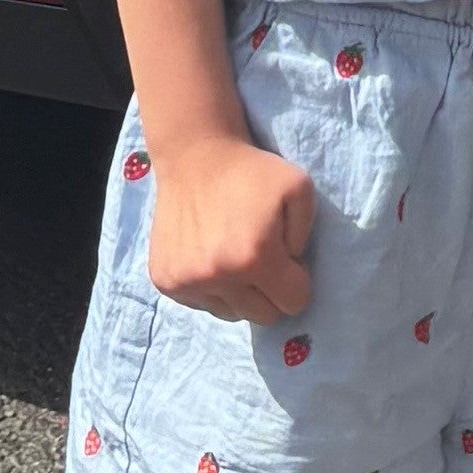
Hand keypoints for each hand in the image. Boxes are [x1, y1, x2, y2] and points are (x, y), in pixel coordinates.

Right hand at [143, 128, 318, 319]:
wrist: (195, 157)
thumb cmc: (251, 173)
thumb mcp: (299, 189)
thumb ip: (307, 236)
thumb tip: (292, 269)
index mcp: (256, 259)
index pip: (294, 303)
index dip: (297, 280)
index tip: (287, 259)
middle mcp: (218, 276)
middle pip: (263, 316)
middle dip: (271, 292)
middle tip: (262, 259)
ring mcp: (187, 282)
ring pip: (231, 314)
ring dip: (239, 293)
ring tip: (234, 256)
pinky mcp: (165, 281)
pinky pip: (201, 304)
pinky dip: (210, 287)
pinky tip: (209, 255)